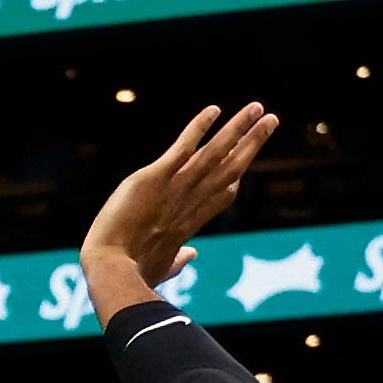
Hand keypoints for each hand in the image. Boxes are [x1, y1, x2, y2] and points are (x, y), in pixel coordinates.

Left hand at [81, 101, 276, 300]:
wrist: (111, 269)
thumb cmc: (131, 275)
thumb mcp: (159, 268)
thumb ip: (178, 261)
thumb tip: (191, 255)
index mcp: (189, 224)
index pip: (220, 196)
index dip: (234, 178)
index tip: (245, 161)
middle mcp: (189, 202)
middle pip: (230, 169)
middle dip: (252, 144)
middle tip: (272, 120)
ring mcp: (175, 189)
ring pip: (215, 154)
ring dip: (238, 128)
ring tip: (257, 107)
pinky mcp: (155, 178)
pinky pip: (182, 148)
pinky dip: (199, 128)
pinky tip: (214, 109)